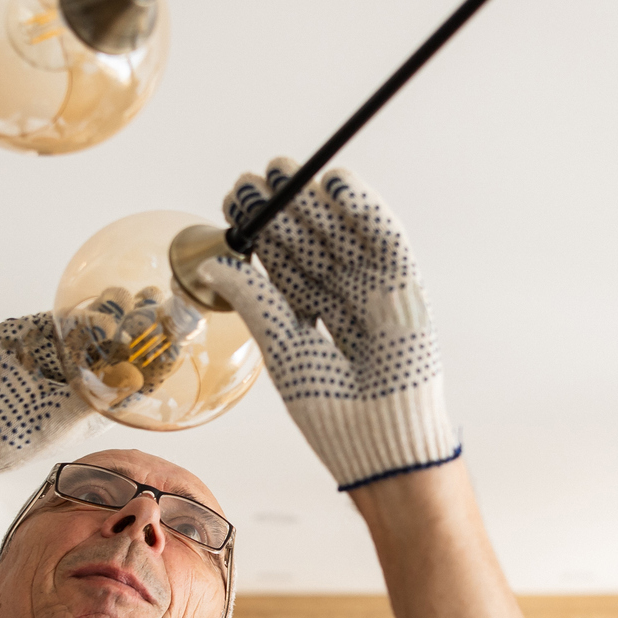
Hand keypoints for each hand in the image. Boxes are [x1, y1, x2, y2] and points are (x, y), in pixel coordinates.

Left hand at [196, 159, 459, 490]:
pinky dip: (366, 208)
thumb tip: (212, 264)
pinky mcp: (406, 289)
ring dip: (316, 200)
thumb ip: (255, 302)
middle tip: (250, 179)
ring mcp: (376, 291)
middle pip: (311, 242)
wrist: (380, 445)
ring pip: (344, 234)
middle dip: (281, 209)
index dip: (259, 232)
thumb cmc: (333, 414)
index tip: (232, 201)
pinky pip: (387, 239)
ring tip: (283, 171)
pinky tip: (335, 184)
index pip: (284, 263)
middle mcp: (344, 298)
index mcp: (313, 318)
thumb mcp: (284, 350)